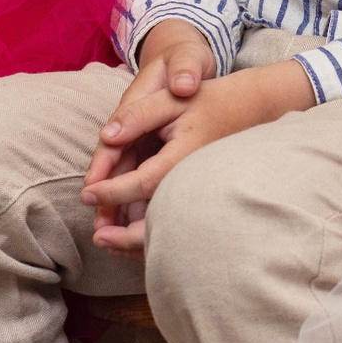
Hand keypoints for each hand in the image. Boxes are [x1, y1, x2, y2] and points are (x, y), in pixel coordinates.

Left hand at [82, 55, 314, 255]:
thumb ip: (138, 115)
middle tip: (95, 236)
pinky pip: (178, 220)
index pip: (143, 182)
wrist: (255, 107)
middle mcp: (195, 181)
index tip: (86, 195)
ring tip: (107, 243)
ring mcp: (202, 192)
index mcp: (185, 156)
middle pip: (158, 218)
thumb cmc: (211, 100)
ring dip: (138, 240)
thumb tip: (106, 136)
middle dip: (124, 234)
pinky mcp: (204, 195)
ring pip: (169, 226)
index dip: (112, 191)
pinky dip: (155, 233)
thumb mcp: (172, 99)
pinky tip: (132, 237)